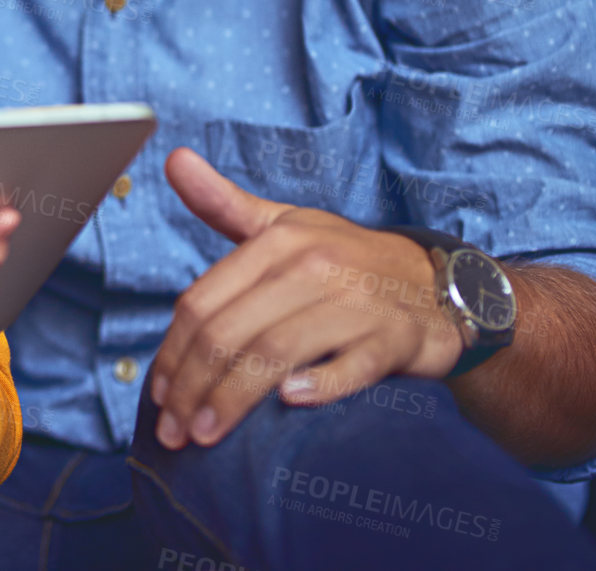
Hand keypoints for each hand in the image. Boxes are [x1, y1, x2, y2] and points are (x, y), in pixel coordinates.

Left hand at [147, 147, 461, 449]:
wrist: (438, 284)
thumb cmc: (344, 258)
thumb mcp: (283, 224)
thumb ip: (223, 202)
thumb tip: (174, 159)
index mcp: (277, 241)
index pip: (203, 302)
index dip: (172, 352)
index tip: (157, 395)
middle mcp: (312, 266)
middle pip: (230, 332)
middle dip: (191, 387)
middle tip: (172, 432)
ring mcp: (355, 302)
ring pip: (276, 351)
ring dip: (233, 399)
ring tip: (204, 435)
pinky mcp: (394, 338)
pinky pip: (352, 365)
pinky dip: (320, 384)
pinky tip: (288, 403)